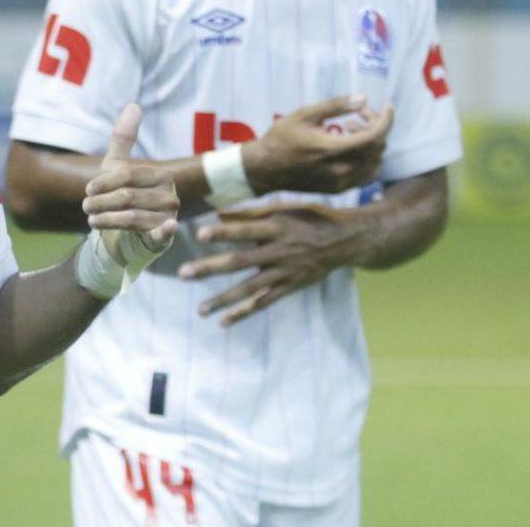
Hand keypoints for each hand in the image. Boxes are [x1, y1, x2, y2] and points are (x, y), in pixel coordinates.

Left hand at [81, 104, 179, 262]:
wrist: (127, 234)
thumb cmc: (123, 196)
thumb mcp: (117, 167)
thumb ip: (123, 138)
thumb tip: (133, 105)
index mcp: (161, 175)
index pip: (127, 175)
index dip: (103, 182)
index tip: (87, 190)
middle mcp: (169, 195)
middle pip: (127, 196)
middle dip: (101, 202)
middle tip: (85, 207)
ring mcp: (169, 218)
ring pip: (132, 217)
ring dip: (107, 219)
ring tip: (91, 220)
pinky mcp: (164, 239)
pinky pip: (163, 234)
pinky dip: (163, 231)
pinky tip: (163, 229)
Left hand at [177, 202, 369, 325]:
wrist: (346, 240)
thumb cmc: (310, 217)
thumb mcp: (284, 207)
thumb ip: (251, 212)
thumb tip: (217, 213)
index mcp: (276, 226)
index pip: (245, 230)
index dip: (224, 232)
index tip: (199, 234)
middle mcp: (279, 251)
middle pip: (240, 261)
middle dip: (210, 268)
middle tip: (183, 274)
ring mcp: (285, 272)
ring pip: (250, 289)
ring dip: (223, 300)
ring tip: (200, 310)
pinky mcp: (290, 287)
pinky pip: (265, 303)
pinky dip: (245, 313)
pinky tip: (223, 321)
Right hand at [242, 95, 393, 194]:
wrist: (265, 169)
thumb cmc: (281, 138)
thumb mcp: (304, 114)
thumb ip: (335, 106)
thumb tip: (363, 99)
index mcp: (333, 150)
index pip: (374, 137)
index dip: (386, 120)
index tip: (387, 106)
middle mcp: (341, 170)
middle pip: (377, 148)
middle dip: (376, 127)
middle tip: (358, 114)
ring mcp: (341, 182)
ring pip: (375, 163)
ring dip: (372, 144)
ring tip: (351, 129)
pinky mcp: (339, 189)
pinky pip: (365, 174)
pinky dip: (367, 158)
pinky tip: (349, 147)